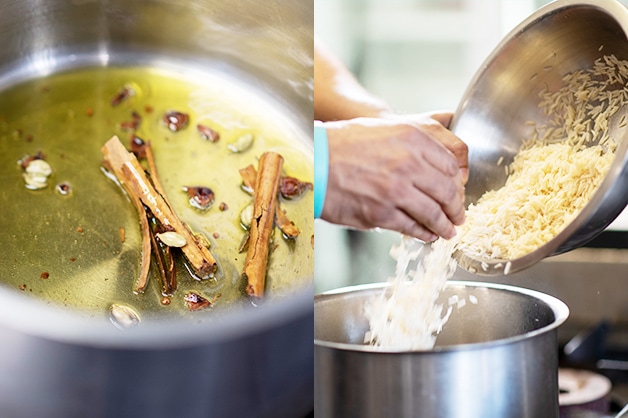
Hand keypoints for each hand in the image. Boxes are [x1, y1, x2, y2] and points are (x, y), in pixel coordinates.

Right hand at [320, 114, 466, 241]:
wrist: (314, 162)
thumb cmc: (341, 144)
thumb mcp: (383, 129)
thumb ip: (412, 143)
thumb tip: (433, 164)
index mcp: (413, 139)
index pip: (451, 166)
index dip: (457, 183)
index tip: (457, 191)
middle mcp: (409, 164)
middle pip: (448, 192)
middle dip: (456, 208)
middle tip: (458, 215)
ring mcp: (397, 191)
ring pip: (434, 214)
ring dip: (444, 226)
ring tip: (447, 231)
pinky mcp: (382, 214)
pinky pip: (413, 228)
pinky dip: (424, 234)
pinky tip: (427, 235)